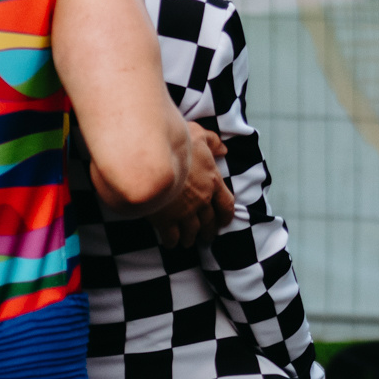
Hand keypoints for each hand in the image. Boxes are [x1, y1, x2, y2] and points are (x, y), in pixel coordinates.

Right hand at [147, 124, 235, 248]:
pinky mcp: (166, 220)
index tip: (224, 222)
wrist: (152, 159)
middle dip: (208, 230)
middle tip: (207, 236)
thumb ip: (213, 142)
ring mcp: (184, 211)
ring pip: (192, 231)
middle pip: (209, 221)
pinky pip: (172, 236)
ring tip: (188, 242)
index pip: (226, 204)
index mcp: (213, 181)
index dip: (226, 215)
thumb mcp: (198, 134)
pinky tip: (171, 243)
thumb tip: (224, 149)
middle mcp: (202, 199)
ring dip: (191, 238)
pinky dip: (173, 241)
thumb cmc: (175, 144)